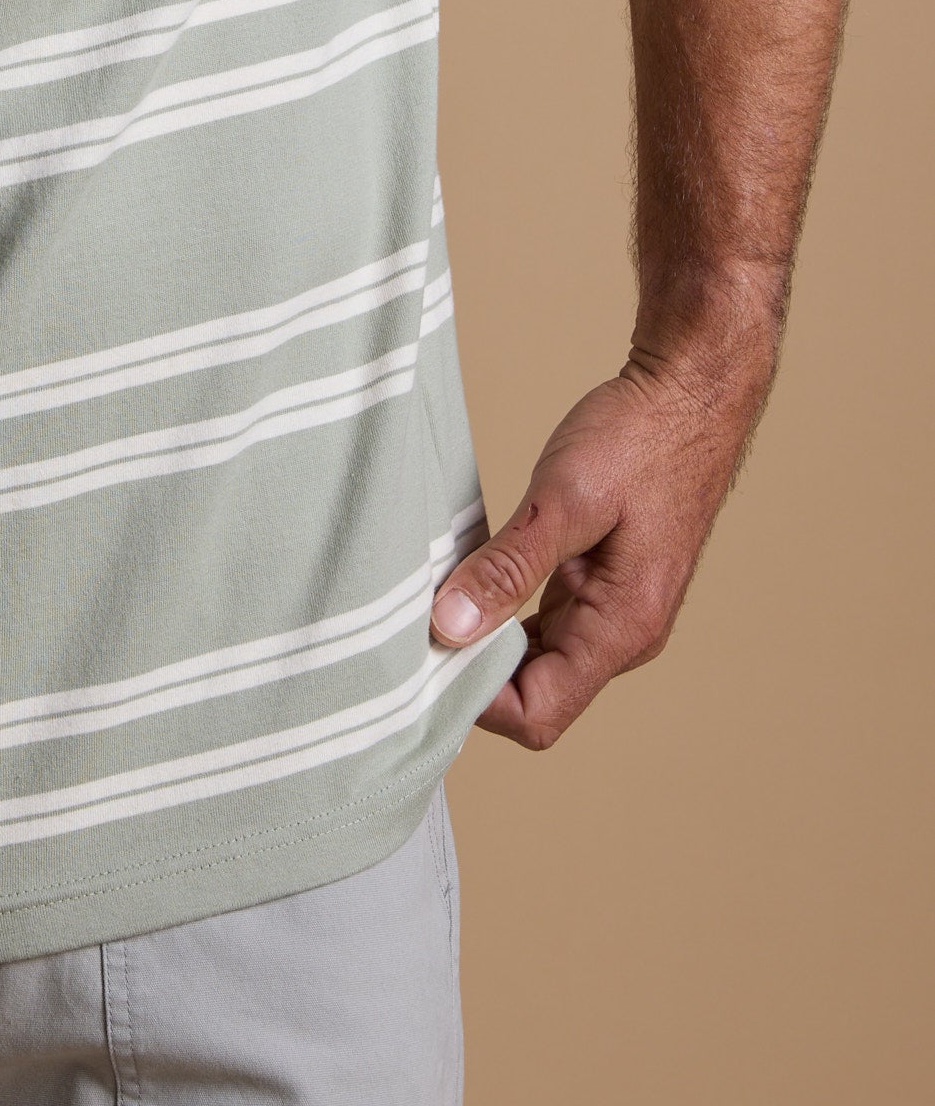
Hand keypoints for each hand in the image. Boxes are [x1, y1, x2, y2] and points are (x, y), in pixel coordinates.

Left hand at [429, 350, 769, 748]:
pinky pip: (543, 621)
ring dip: (485, 640)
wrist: (690, 391)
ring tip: (433, 599)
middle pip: (535, 695)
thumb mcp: (564, 500)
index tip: (426, 651)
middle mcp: (622, 635)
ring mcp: (612, 610)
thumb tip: (449, 626)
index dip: (477, 697)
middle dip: (473, 672)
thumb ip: (508, 567)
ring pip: (536, 660)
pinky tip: (469, 577)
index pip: (539, 713)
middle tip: (415, 625)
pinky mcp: (600, 582)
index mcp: (622, 628)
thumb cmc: (640, 439)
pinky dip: (502, 609)